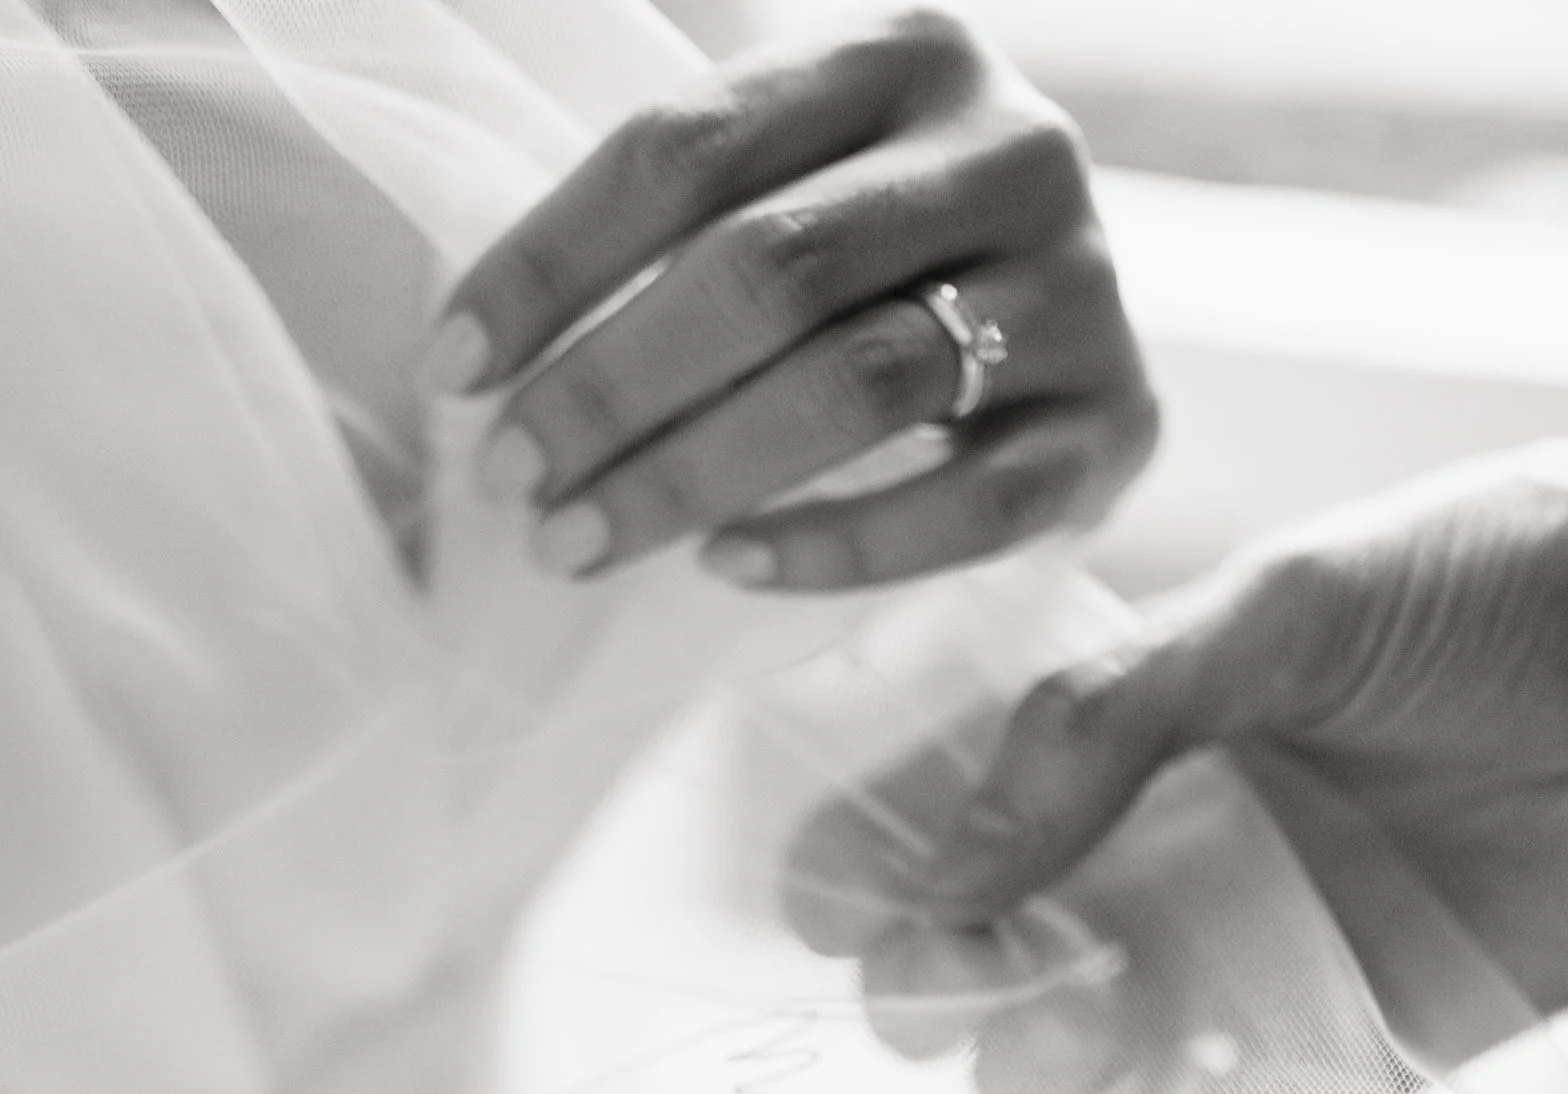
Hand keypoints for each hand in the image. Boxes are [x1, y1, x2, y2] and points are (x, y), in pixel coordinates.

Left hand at [429, 9, 1154, 590]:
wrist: (1074, 332)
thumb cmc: (878, 265)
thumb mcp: (792, 182)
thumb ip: (674, 222)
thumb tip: (467, 358)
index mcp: (905, 52)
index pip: (687, 148)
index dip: (550, 264)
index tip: (451, 372)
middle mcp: (1012, 145)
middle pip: (770, 269)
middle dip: (612, 388)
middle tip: (510, 482)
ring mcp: (1078, 286)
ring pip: (862, 384)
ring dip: (692, 474)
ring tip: (578, 541)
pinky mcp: (1116, 424)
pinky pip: (965, 505)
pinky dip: (835, 546)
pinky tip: (727, 567)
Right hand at [788, 443, 1567, 1093]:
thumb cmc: (1520, 584)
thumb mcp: (1290, 608)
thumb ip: (1105, 726)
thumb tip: (942, 874)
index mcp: (1124, 737)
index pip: (939, 814)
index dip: (860, 865)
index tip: (826, 899)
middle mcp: (1160, 860)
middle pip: (976, 966)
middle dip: (932, 988)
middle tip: (959, 974)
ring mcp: (1242, 967)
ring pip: (1069, 1071)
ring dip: (1035, 1075)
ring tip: (1086, 1026)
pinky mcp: (1341, 1064)